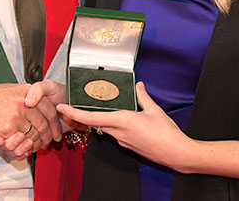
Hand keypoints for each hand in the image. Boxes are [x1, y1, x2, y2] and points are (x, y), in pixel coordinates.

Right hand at [0, 83, 59, 158]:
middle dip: (48, 136)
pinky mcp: (7, 129)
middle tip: (48, 142)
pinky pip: (20, 141)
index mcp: (27, 91)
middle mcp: (24, 102)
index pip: (49, 109)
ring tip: (35, 146)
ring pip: (33, 135)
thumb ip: (27, 97)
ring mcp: (16, 116)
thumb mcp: (12, 90)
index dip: (55, 123)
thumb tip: (39, 108)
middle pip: (44, 124)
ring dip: (35, 143)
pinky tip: (22, 147)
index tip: (56, 131)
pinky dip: (23, 147)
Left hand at [56, 82, 190, 170]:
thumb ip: (143, 97)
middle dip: (85, 115)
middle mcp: (119, 133)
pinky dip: (112, 125)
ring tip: (97, 107)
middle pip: (96, 123)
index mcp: (122, 121)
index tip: (62, 107)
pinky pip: (115, 134)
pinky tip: (119, 118)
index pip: (92, 117)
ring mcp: (123, 141)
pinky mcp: (129, 146)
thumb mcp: (154, 110)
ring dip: (100, 120)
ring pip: (106, 128)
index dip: (74, 113)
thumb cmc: (166, 134)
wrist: (176, 153)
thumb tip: (138, 86)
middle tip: (75, 105)